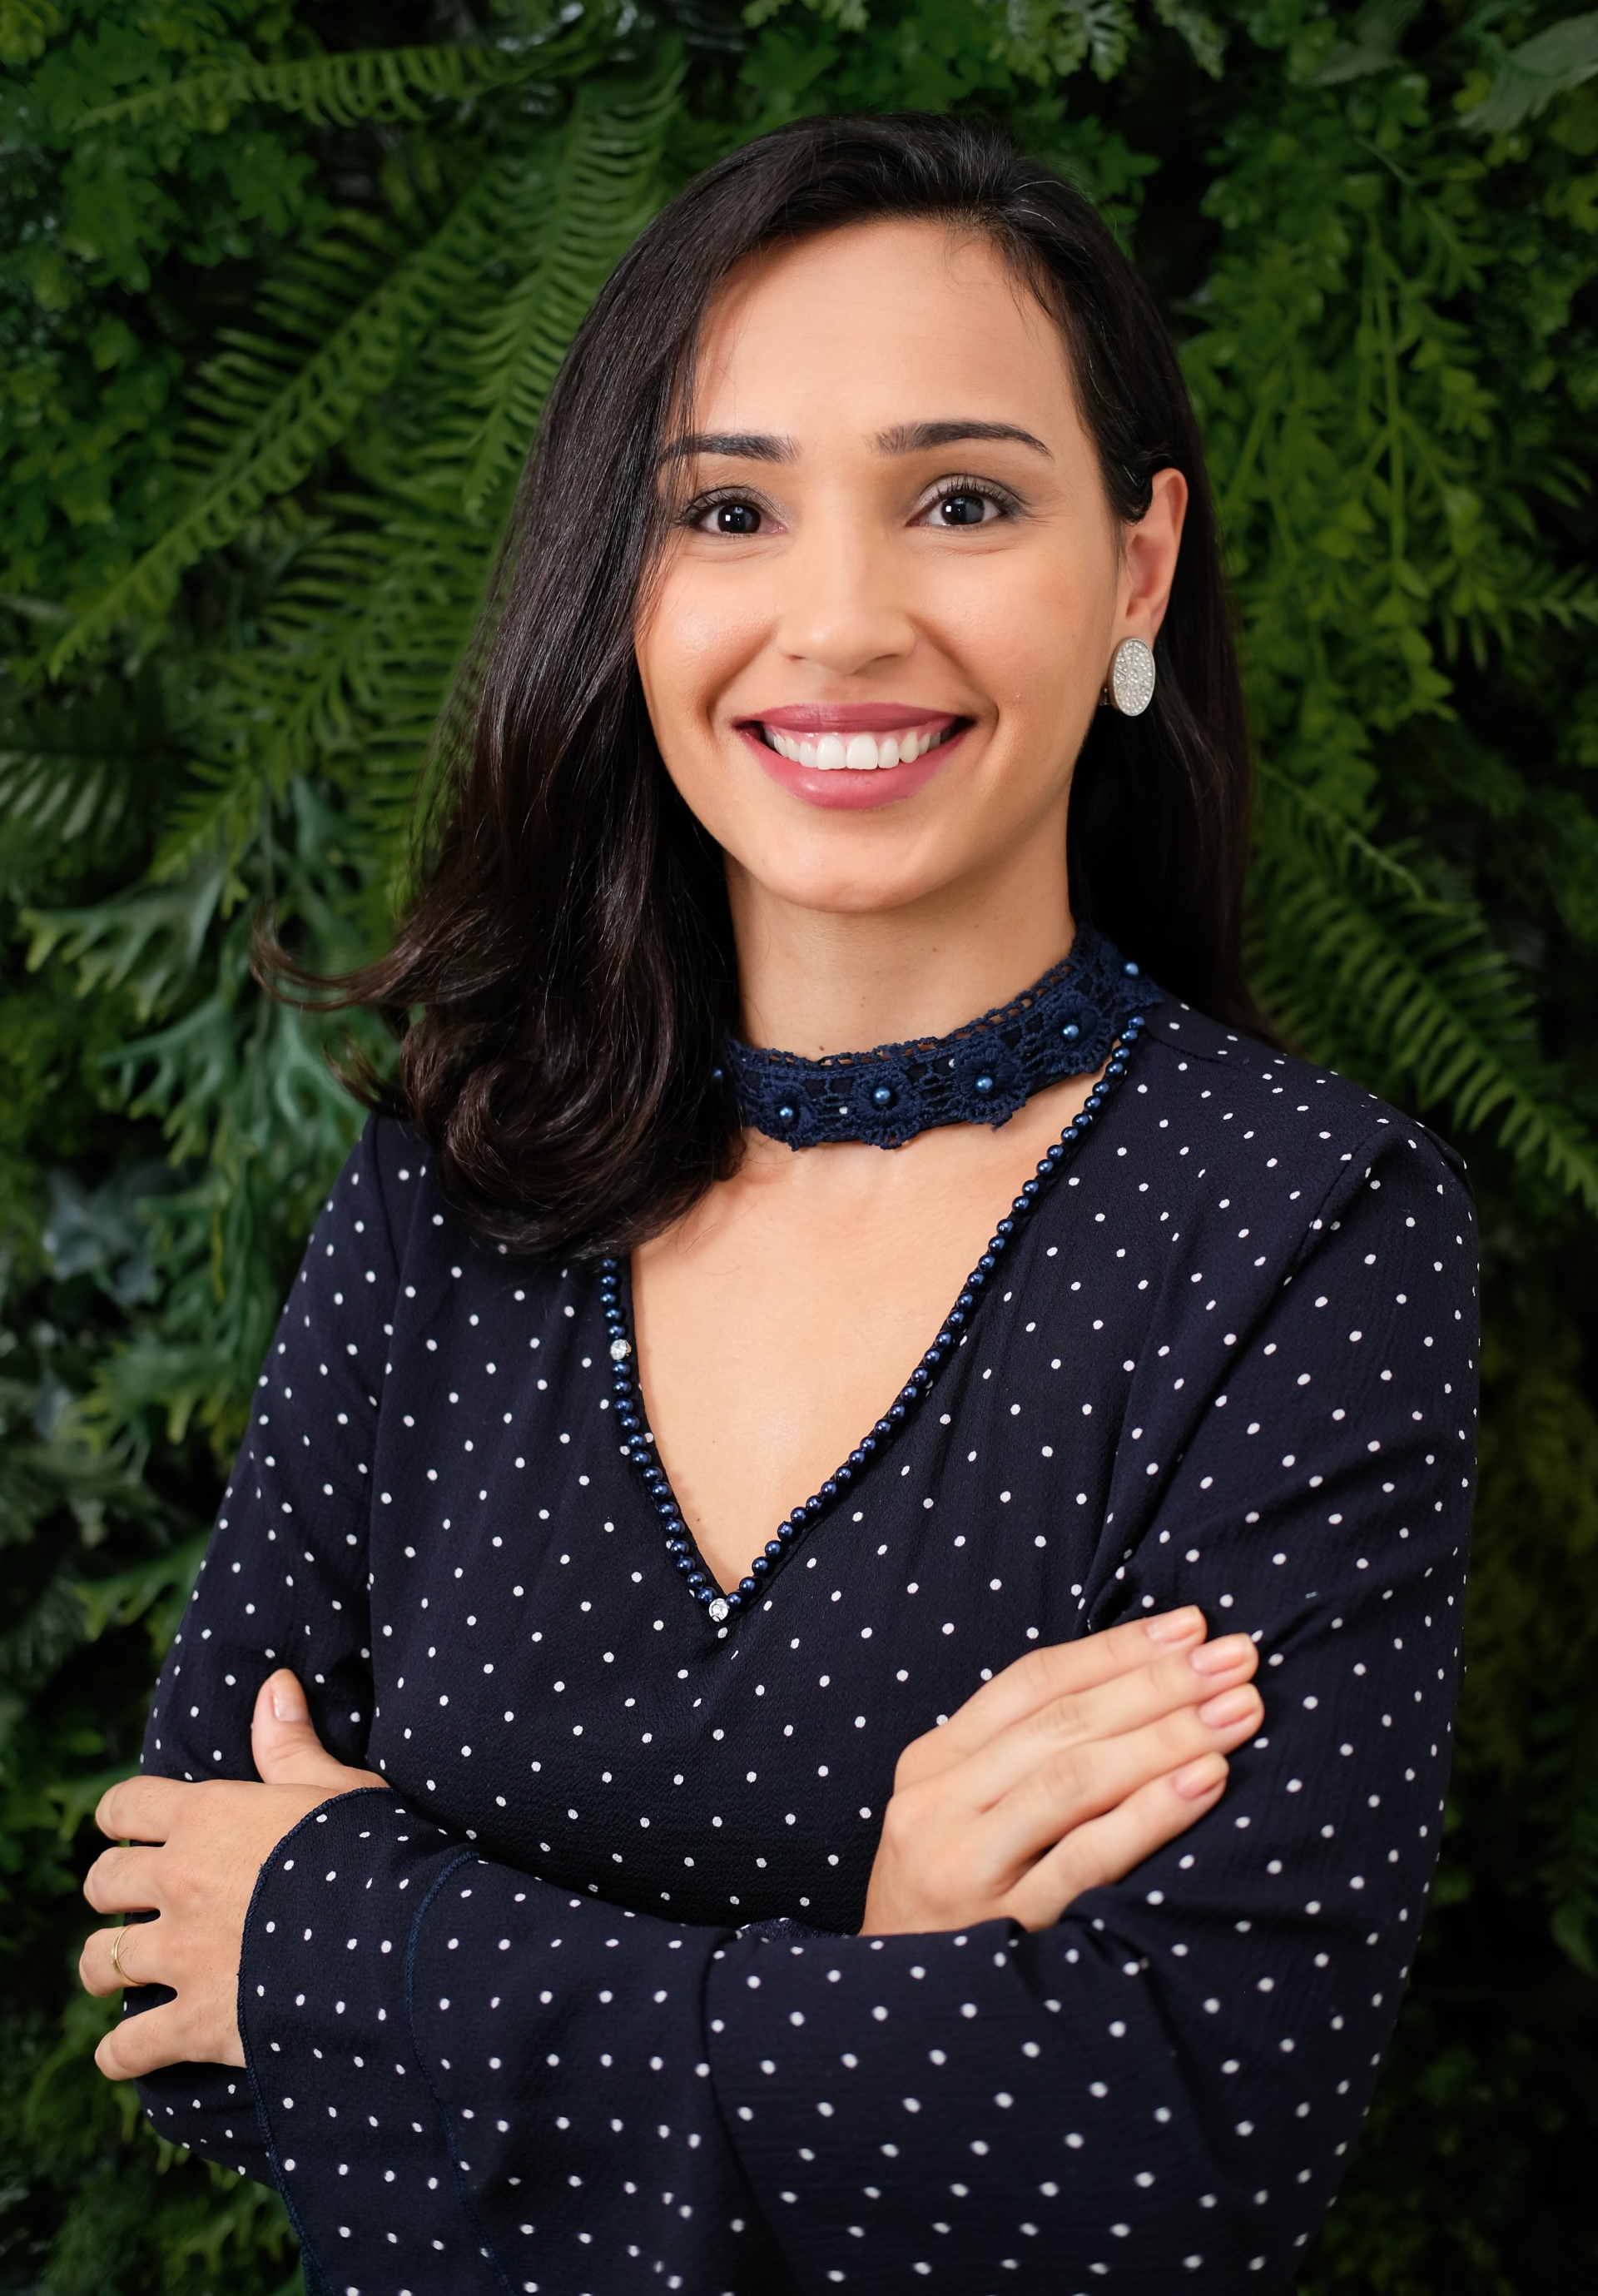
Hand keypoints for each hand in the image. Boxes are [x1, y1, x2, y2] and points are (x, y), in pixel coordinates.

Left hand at [79, 1670, 384, 2077]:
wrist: (394, 1942)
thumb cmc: (373, 1855)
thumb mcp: (337, 1789)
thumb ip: (292, 1745)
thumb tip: (274, 1685)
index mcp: (207, 1819)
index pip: (124, 1806)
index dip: (122, 1818)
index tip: (131, 1830)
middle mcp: (180, 1883)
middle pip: (102, 1881)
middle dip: (111, 1891)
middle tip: (133, 1903)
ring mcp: (182, 1956)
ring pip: (99, 1962)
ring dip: (102, 1967)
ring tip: (115, 1975)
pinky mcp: (195, 2023)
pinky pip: (127, 2048)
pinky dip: (119, 2054)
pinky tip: (125, 2053)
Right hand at [859, 1606, 1261, 1935]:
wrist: (890, 2031)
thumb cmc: (950, 1910)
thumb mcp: (958, 1819)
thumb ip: (1021, 1760)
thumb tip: (1139, 1687)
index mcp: (932, 1766)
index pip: (1032, 1683)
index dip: (1115, 1649)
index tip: (1192, 1625)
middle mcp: (938, 1808)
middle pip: (1061, 1725)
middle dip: (1158, 1683)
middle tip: (1238, 1656)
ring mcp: (966, 1870)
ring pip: (1073, 1781)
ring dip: (1165, 1735)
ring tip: (1239, 1708)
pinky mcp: (1003, 1933)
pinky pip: (1084, 1862)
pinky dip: (1148, 1816)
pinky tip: (1207, 1782)